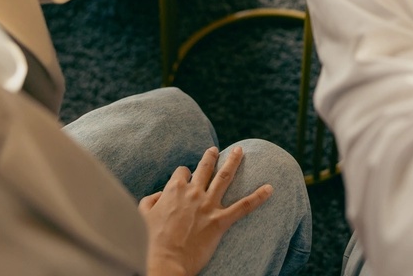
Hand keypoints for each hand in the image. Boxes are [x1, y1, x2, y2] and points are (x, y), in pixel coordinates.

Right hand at [142, 146, 272, 275]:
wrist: (165, 262)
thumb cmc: (150, 241)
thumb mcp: (143, 215)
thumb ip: (150, 200)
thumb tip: (159, 195)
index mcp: (174, 189)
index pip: (182, 172)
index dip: (184, 175)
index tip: (186, 178)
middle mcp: (193, 192)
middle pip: (205, 168)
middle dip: (211, 157)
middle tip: (215, 150)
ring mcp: (208, 205)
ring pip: (224, 177)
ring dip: (233, 162)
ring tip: (239, 151)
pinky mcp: (220, 221)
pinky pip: (244, 206)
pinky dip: (258, 196)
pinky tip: (270, 188)